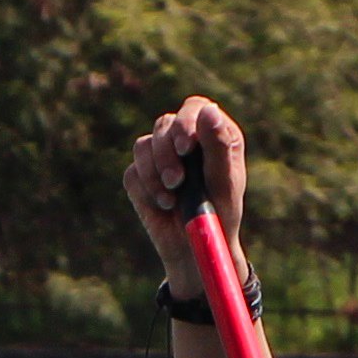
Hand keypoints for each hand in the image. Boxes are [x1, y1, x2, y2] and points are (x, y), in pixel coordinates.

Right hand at [127, 97, 246, 281]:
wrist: (196, 250)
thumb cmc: (220, 215)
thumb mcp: (223, 182)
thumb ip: (218, 146)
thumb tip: (208, 110)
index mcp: (210, 135)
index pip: (194, 108)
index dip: (186, 122)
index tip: (186, 148)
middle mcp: (184, 140)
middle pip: (164, 124)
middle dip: (167, 153)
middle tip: (177, 181)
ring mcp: (159, 157)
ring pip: (143, 146)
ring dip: (155, 173)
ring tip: (171, 198)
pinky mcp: (140, 177)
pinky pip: (133, 173)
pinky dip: (147, 190)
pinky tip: (163, 205)